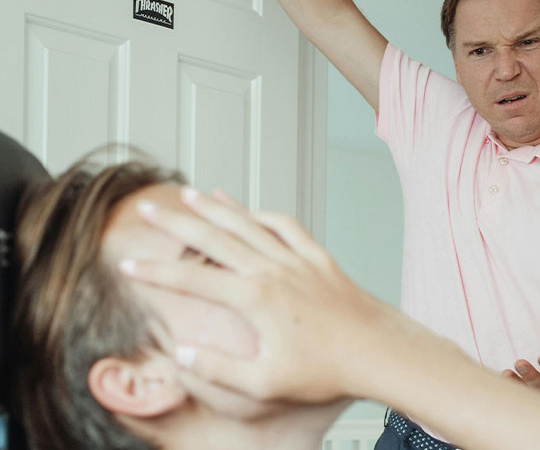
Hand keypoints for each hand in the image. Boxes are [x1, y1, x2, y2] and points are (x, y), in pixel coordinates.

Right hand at [122, 187, 392, 404]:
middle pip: (214, 238)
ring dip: (217, 208)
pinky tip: (250, 210)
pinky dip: (263, 214)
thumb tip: (182, 352)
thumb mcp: (265, 382)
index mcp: (255, 298)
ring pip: (248, 224)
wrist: (374, 350)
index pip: (193, 279)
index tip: (128, 265)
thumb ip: (219, 368)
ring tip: (193, 193)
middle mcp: (272, 269)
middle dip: (177, 221)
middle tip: (150, 206)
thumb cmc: (324, 370)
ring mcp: (295, 258)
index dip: (156, 271)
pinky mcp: (316, 257)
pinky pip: (286, 226)